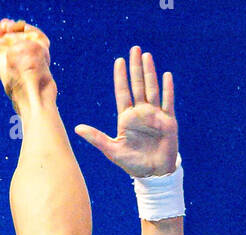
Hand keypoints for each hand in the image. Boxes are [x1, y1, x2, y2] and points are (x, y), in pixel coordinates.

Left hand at [74, 46, 177, 177]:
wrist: (153, 174)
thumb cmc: (132, 163)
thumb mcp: (112, 150)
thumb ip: (96, 138)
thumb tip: (77, 128)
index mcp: (126, 118)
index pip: (122, 92)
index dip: (120, 77)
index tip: (118, 61)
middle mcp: (140, 113)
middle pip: (137, 85)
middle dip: (136, 68)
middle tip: (134, 49)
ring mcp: (154, 115)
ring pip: (152, 89)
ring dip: (150, 73)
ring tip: (147, 56)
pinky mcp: (168, 121)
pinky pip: (167, 102)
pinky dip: (167, 89)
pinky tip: (166, 75)